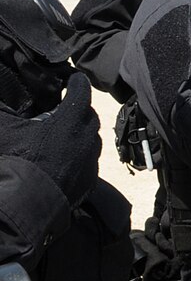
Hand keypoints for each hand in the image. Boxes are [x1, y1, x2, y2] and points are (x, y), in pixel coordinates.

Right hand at [0, 71, 99, 206]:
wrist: (26, 202)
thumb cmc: (17, 159)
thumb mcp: (5, 128)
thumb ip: (5, 109)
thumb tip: (4, 99)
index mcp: (71, 117)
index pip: (81, 88)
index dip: (75, 81)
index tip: (71, 78)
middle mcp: (88, 135)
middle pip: (88, 114)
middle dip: (77, 108)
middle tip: (62, 108)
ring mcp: (92, 158)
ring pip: (91, 138)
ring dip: (79, 133)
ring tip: (61, 135)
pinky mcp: (90, 178)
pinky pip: (89, 161)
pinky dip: (79, 156)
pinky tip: (63, 159)